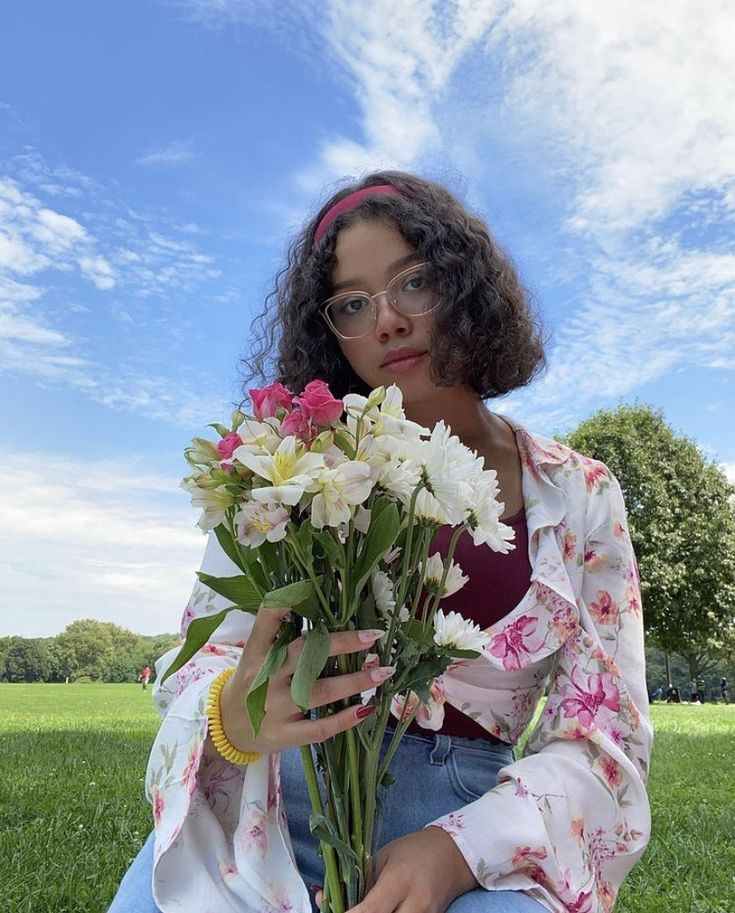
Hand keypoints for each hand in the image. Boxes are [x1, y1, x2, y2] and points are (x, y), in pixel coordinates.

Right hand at [218, 604, 393, 754]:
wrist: (227, 727)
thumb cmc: (253, 681)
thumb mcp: (257, 655)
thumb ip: (283, 636)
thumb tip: (332, 612)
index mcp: (256, 651)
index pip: (266, 620)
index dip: (285, 603)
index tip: (311, 589)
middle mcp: (264, 677)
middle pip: (304, 654)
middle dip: (342, 644)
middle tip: (373, 636)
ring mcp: (273, 708)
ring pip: (320, 692)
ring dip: (355, 681)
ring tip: (382, 671)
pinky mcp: (283, 736)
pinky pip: (320, 728)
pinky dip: (346, 719)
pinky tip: (366, 708)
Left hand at [315, 827, 478, 912]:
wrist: (452, 856)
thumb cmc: (413, 851)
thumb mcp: (384, 859)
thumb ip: (362, 883)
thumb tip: (328, 900)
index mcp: (400, 879)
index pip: (373, 909)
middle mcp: (416, 903)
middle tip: (346, 912)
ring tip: (361, 910)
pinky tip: (378, 912)